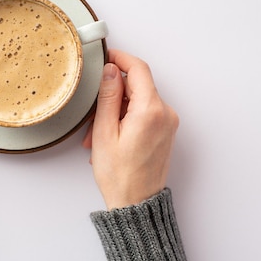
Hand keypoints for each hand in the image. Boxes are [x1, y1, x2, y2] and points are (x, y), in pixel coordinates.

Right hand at [82, 49, 178, 209]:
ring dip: (115, 109)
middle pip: (137, 85)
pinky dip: (125, 118)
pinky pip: (143, 113)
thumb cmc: (119, 175)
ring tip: (97, 134)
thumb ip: (108, 96)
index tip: (106, 56)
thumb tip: (110, 70)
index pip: (138, 69)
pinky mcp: (165, 131)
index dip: (120, 58)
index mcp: (150, 110)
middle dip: (111, 93)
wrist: (136, 203)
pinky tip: (109, 136)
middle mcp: (165, 113)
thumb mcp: (105, 132)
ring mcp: (167, 122)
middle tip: (92, 112)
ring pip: (137, 100)